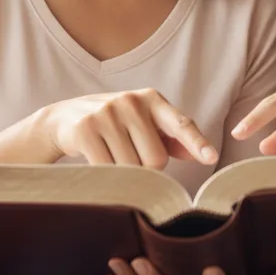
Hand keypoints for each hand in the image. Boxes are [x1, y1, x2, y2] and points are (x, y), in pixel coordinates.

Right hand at [38, 88, 217, 166]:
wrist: (65, 118)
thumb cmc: (114, 123)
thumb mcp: (143, 123)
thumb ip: (171, 138)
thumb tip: (200, 154)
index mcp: (151, 99)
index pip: (180, 123)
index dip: (196, 142)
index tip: (210, 157)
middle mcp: (131, 102)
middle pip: (156, 159)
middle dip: (146, 168)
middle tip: (129, 154)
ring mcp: (107, 114)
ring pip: (132, 168)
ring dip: (125, 173)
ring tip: (111, 155)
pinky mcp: (86, 129)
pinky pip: (108, 169)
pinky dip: (106, 175)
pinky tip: (97, 160)